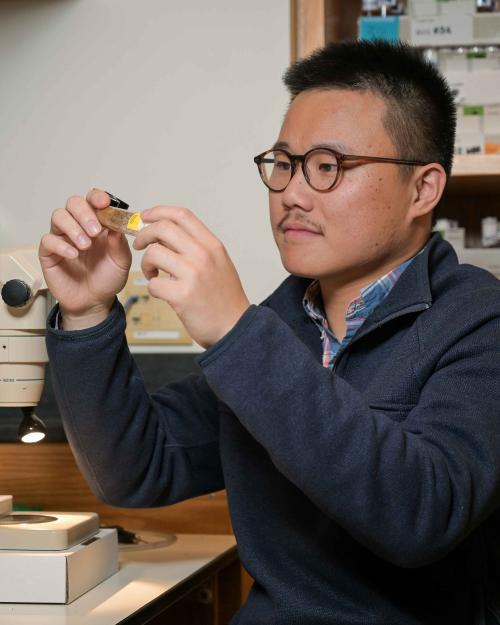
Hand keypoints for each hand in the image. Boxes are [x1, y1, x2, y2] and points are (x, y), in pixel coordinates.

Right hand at [39, 190, 131, 328]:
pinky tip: (74, 255)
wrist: (94, 302)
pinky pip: (48, 240)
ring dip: (73, 227)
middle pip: (74, 204)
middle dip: (84, 213)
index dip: (97, 197)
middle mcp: (79, 227)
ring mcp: (63, 238)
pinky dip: (61, 245)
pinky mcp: (50, 252)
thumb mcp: (121, 262)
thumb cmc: (107, 279)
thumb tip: (117, 225)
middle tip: (95, 230)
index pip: (94, 201)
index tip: (104, 202)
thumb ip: (119, 243)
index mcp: (99, 224)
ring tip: (85, 245)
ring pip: (59, 216)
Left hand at [133, 206, 249, 347]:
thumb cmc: (225, 298)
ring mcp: (193, 274)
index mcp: (212, 245)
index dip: (159, 212)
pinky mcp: (182, 295)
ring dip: (146, 264)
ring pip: (153, 254)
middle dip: (144, 234)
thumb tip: (165, 235)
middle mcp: (203, 255)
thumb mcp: (218, 263)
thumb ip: (196, 247)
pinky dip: (152, 288)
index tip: (146, 217)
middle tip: (140, 245)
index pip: (181, 215)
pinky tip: (162, 292)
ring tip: (153, 274)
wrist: (235, 327)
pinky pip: (153, 284)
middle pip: (163, 228)